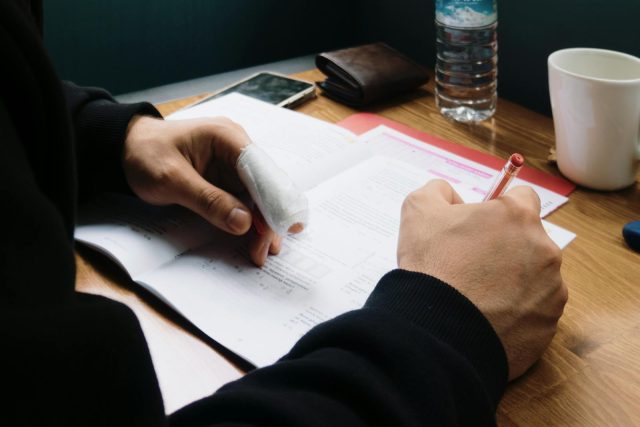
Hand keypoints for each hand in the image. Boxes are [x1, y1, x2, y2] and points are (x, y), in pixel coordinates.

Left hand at [123, 115, 281, 265]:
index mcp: (227, 138)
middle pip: (266, 186)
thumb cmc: (144, 155)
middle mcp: (238, 148)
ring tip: (263, 251)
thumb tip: (244, 222)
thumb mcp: (172, 180)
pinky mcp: (228, 178)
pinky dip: (250, 220)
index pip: (262, 171)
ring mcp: (234, 164)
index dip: (276, 201)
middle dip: (269, 218)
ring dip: (262, 223)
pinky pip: (246, 200)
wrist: (125, 148)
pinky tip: (254, 239)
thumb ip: (209, 201)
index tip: (286, 227)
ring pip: (260, 196)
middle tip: (266, 250)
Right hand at [397, 180, 566, 379]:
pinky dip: (515, 312)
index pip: (522, 197)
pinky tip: (488, 317)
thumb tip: (451, 195)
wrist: (438, 330)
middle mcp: (546, 249)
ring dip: (513, 280)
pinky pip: (534, 311)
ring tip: (478, 294)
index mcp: (519, 216)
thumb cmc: (432, 266)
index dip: (499, 209)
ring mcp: (552, 290)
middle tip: (472, 263)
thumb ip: (438, 191)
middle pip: (530, 239)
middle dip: (506, 247)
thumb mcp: (418, 211)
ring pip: (534, 276)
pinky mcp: (549, 324)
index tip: (480, 225)